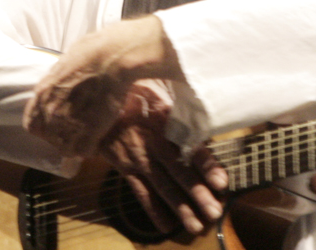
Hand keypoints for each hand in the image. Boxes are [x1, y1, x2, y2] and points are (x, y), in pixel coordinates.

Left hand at [24, 16, 178, 156]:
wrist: (111, 57)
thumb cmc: (90, 52)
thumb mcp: (62, 64)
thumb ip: (55, 81)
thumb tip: (57, 84)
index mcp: (43, 93)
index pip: (31, 124)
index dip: (43, 127)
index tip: (54, 126)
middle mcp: (51, 110)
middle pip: (48, 137)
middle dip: (60, 137)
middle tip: (75, 132)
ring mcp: (69, 122)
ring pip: (64, 147)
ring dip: (74, 144)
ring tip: (86, 138)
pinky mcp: (89, 129)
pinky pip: (82, 151)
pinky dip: (89, 149)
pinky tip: (95, 142)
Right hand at [100, 80, 225, 235]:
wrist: (94, 101)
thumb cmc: (129, 92)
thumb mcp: (153, 89)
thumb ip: (175, 102)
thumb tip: (200, 107)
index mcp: (163, 123)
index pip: (189, 146)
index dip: (206, 165)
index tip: (221, 181)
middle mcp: (152, 144)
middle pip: (179, 172)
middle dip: (198, 194)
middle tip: (214, 212)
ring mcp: (138, 159)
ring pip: (162, 187)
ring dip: (179, 207)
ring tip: (195, 226)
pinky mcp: (124, 168)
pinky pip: (140, 192)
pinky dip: (153, 210)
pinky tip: (166, 225)